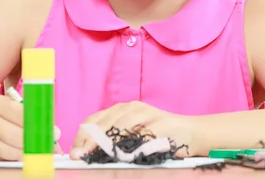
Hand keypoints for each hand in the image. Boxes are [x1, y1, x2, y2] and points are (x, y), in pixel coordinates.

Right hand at [0, 95, 61, 160]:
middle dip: (37, 141)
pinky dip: (15, 158)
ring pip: (12, 150)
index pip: (24, 115)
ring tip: (37, 151)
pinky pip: (3, 158)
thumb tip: (49, 126)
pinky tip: (22, 155)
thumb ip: (22, 113)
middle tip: (49, 145)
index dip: (41, 125)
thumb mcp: (2, 106)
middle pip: (19, 135)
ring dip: (27, 152)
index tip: (55, 132)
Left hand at [69, 101, 195, 159]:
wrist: (190, 133)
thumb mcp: (131, 135)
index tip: (75, 154)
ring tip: (96, 157)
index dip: (82, 137)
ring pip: (119, 127)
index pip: (94, 120)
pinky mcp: (160, 123)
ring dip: (106, 144)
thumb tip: (86, 153)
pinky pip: (141, 136)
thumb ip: (112, 140)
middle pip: (104, 122)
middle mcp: (132, 108)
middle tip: (82, 157)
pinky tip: (123, 156)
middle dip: (91, 141)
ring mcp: (146, 114)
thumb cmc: (158, 137)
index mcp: (122, 109)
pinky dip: (130, 146)